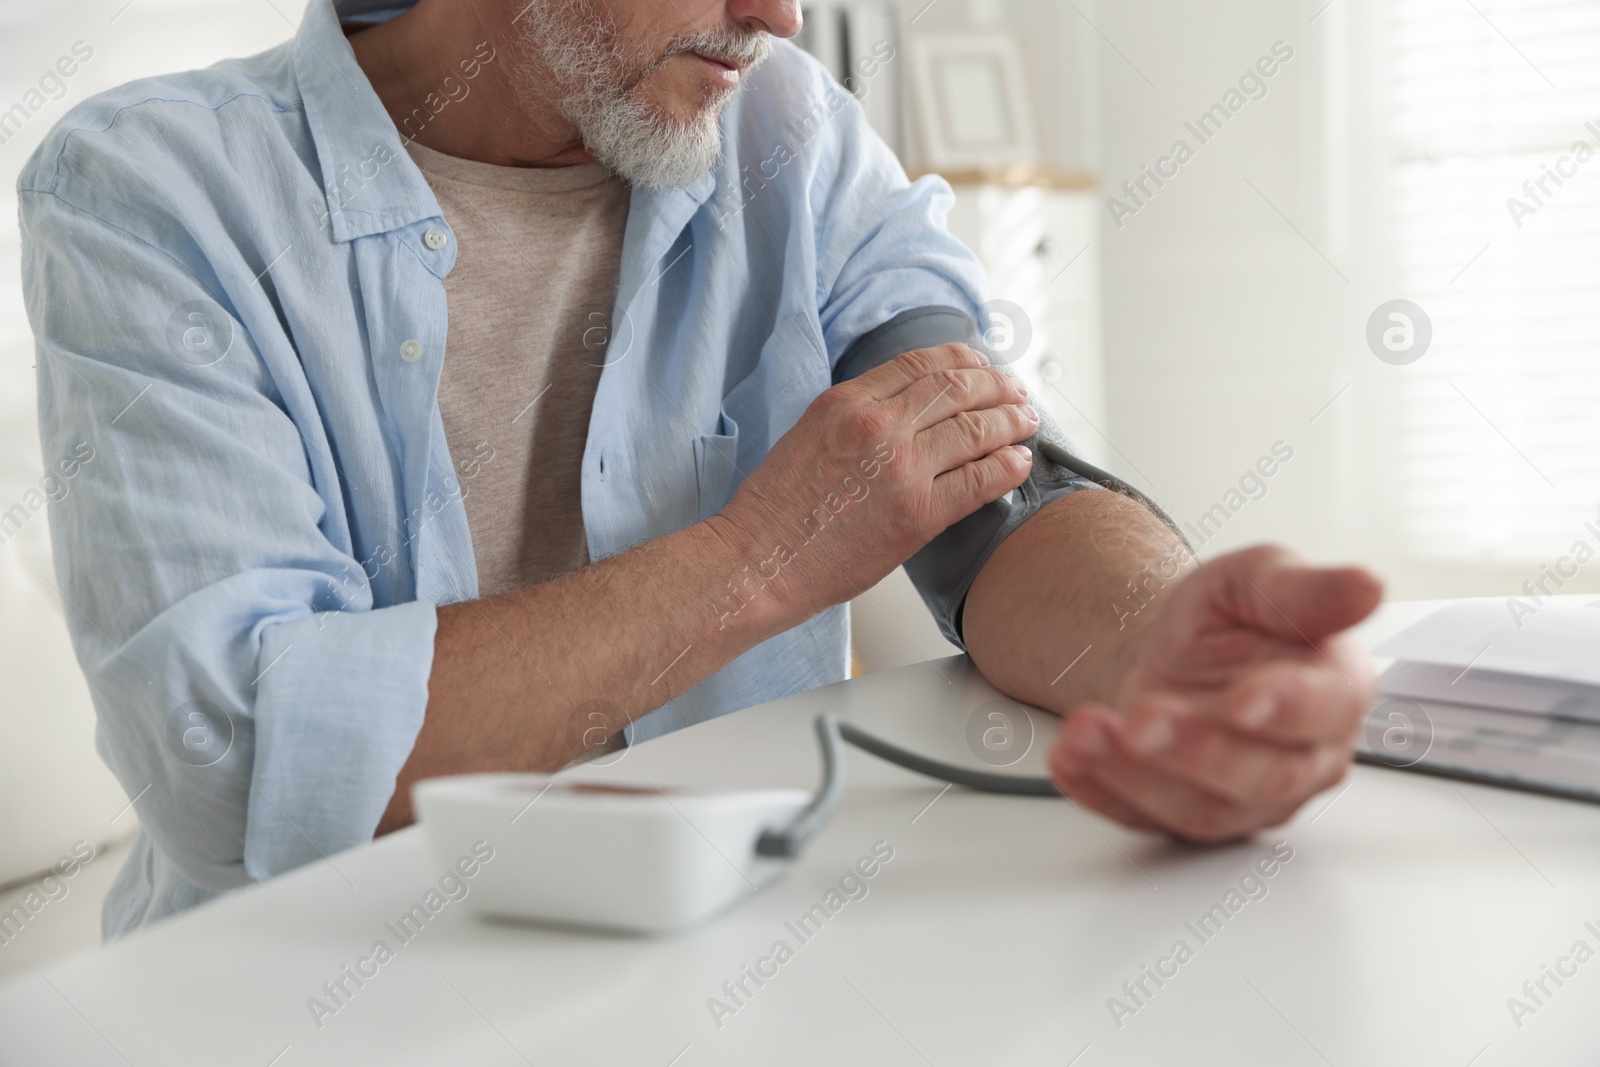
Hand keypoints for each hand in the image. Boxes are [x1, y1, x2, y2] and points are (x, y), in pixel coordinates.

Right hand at [713, 343, 1037, 615]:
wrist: (757, 562)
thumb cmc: (774, 512)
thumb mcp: (808, 437)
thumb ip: (854, 419)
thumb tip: (900, 414)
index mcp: (846, 401)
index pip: (919, 364)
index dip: (961, 360)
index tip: (982, 365)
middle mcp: (878, 425)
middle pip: (956, 389)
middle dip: (997, 386)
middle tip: (1017, 391)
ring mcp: (901, 468)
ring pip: (975, 429)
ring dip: (1011, 422)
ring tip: (1027, 422)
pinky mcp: (918, 513)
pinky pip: (979, 480)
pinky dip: (1007, 467)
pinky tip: (1020, 463)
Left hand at [1048, 545, 1382, 840]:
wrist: (1178, 649)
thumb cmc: (1232, 619)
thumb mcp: (1258, 579)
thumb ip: (1303, 589)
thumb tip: (1367, 587)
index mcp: (1335, 689)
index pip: (1324, 710)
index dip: (1287, 708)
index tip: (1245, 701)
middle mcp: (1302, 758)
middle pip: (1262, 776)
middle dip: (1197, 752)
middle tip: (1146, 721)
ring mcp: (1247, 799)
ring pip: (1200, 809)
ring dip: (1136, 775)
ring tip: (1086, 732)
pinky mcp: (1189, 815)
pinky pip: (1143, 819)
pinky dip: (1100, 792)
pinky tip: (1069, 760)